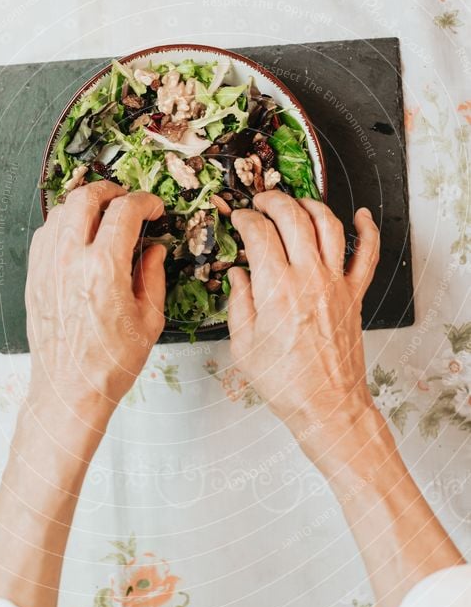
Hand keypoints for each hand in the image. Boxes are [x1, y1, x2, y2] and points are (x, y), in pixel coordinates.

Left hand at [26, 181, 165, 439]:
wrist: (69, 390)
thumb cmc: (110, 363)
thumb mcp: (149, 320)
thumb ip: (154, 276)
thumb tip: (154, 249)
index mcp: (104, 268)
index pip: (124, 211)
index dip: (144, 202)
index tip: (154, 208)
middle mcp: (70, 260)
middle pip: (85, 198)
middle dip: (111, 191)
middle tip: (127, 200)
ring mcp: (47, 266)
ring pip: (61, 212)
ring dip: (85, 205)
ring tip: (103, 214)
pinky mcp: (34, 277)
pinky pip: (45, 234)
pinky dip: (64, 224)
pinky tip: (78, 236)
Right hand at [228, 192, 379, 464]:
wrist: (326, 405)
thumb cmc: (285, 381)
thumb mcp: (243, 345)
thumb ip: (239, 303)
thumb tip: (239, 276)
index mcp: (276, 288)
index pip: (259, 234)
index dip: (245, 219)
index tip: (239, 219)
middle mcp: (309, 278)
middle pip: (293, 218)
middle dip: (273, 201)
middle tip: (261, 202)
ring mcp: (336, 284)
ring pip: (329, 225)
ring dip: (311, 205)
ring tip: (296, 203)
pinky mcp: (355, 295)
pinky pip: (368, 255)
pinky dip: (368, 230)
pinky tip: (362, 216)